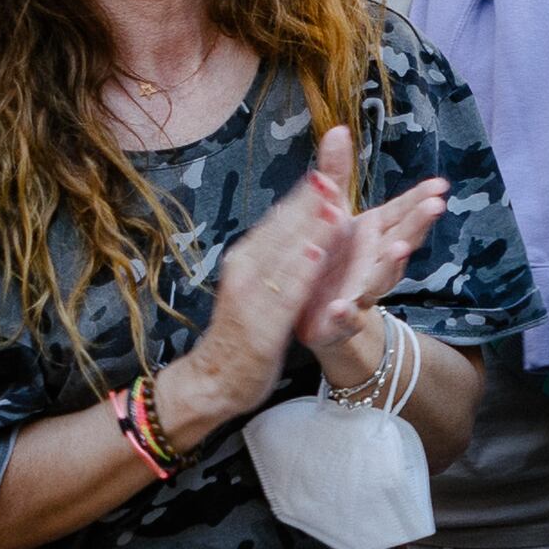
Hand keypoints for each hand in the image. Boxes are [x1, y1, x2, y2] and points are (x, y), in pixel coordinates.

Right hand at [190, 131, 354, 416]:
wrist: (214, 379)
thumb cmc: (241, 330)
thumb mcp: (256, 284)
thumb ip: (276, 254)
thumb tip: (298, 222)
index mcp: (247, 257)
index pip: (278, 219)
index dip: (303, 195)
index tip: (327, 168)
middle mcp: (245, 270)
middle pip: (282, 231)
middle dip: (308, 203)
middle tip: (334, 173)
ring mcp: (250, 297)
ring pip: (284, 256)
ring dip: (308, 229)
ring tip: (333, 203)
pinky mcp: (259, 325)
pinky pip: (284, 294)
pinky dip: (299, 272)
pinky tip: (315, 254)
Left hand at [297, 176, 453, 383]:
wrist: (317, 313)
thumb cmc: (333, 256)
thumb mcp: (331, 211)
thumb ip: (336, 173)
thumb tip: (339, 129)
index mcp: (374, 234)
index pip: (401, 213)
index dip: (419, 199)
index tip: (441, 184)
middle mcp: (374, 261)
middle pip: (400, 241)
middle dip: (416, 225)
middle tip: (435, 207)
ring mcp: (361, 291)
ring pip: (380, 279)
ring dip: (391, 266)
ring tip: (399, 251)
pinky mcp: (339, 319)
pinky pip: (345, 318)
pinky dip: (346, 315)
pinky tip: (342, 308)